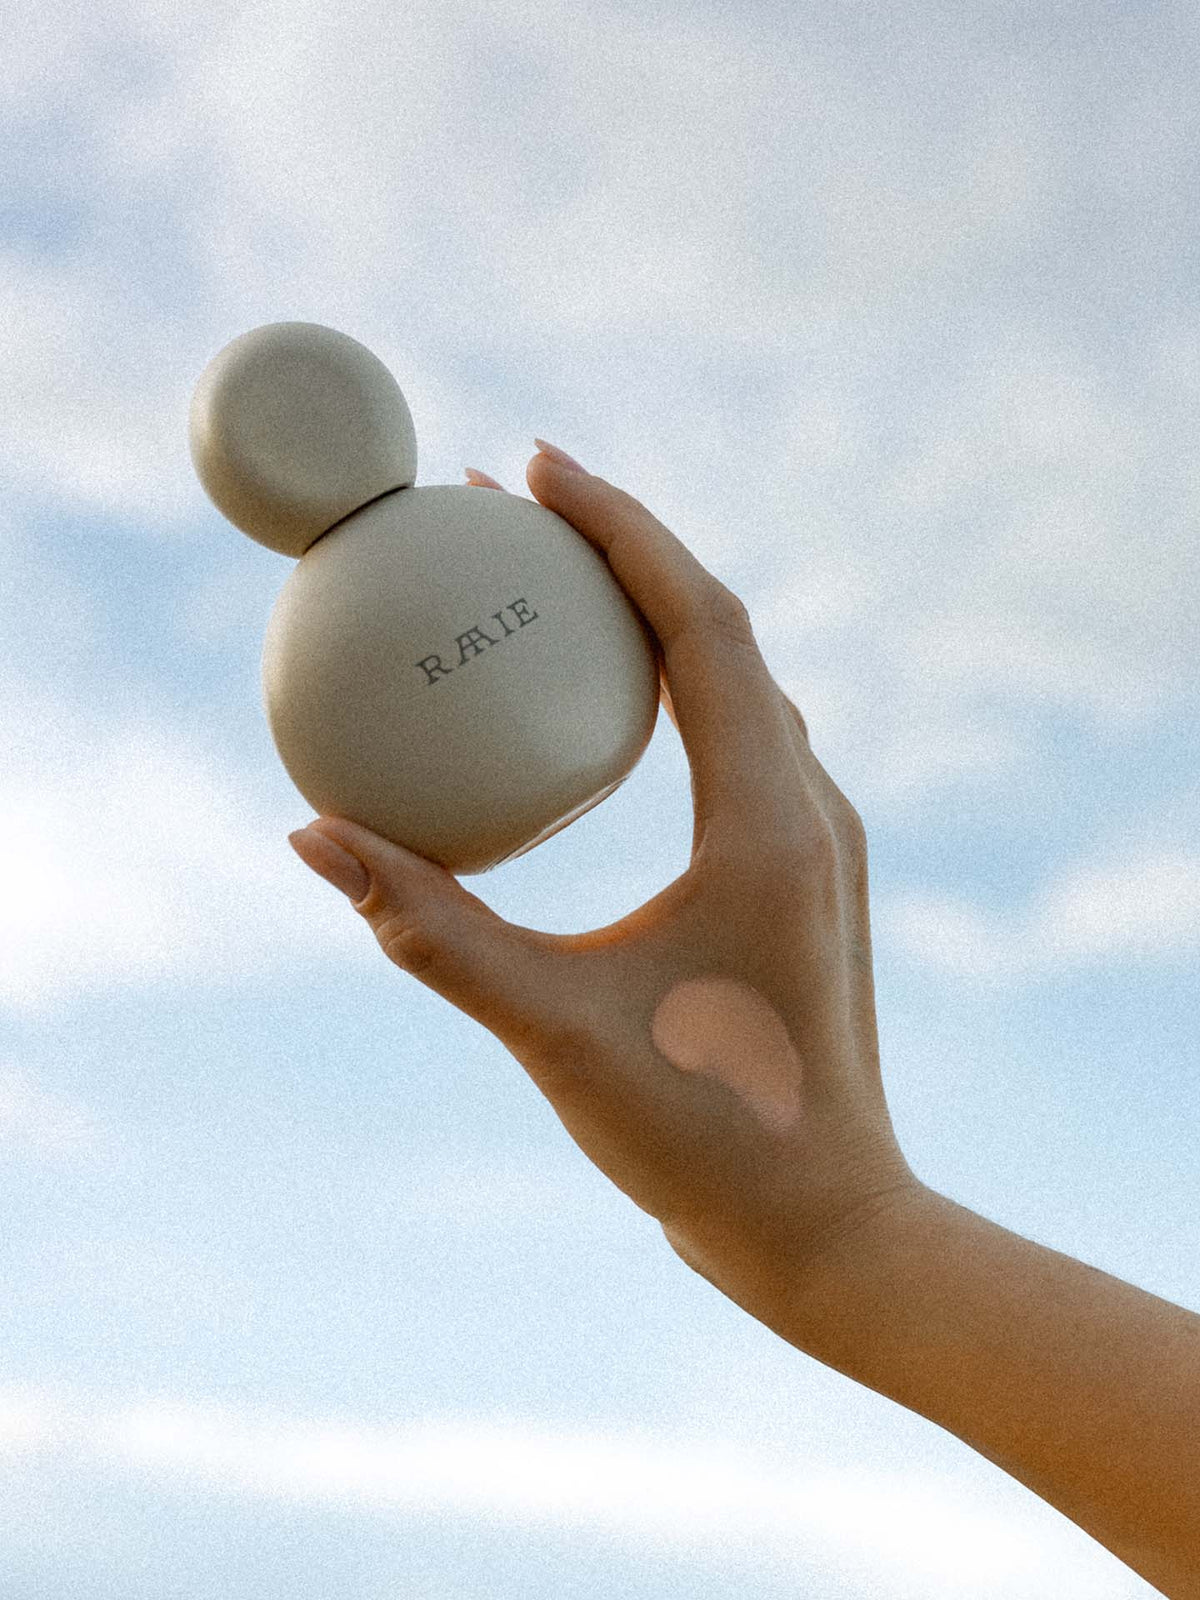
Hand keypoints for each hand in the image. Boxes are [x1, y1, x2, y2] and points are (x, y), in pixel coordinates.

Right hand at [289, 448, 921, 1344]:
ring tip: (556, 581)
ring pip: (743, 681)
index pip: (701, 623)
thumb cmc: (704, 1138)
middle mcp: (810, 809)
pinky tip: (604, 709)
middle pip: (724, 629)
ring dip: (655, 613)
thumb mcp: (550, 1028)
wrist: (829, 1225)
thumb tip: (312, 839)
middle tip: (516, 502)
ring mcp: (817, 841)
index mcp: (767, 821)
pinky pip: (741, 739)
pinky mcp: (804, 875)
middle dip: (623, 549)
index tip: (533, 464)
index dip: (620, 528)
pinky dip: (674, 687)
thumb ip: (429, 930)